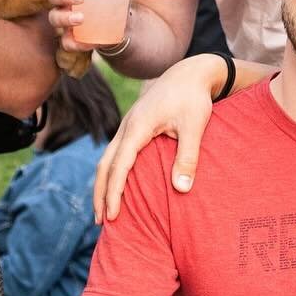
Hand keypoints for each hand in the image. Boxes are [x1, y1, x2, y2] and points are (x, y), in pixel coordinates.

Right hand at [46, 0, 141, 42]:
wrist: (117, 27)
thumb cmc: (112, 3)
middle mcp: (64, 1)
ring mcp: (64, 19)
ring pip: (54, 17)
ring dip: (65, 18)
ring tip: (81, 18)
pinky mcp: (70, 38)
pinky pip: (66, 42)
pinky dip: (75, 44)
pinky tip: (88, 44)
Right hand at [93, 54, 223, 221]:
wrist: (189, 73)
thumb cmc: (193, 99)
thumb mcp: (194, 126)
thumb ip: (188, 157)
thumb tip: (181, 189)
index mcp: (137, 127)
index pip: (119, 166)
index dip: (113, 192)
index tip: (112, 216)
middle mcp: (126, 127)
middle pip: (104, 165)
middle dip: (100, 194)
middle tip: (101, 222)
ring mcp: (127, 126)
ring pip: (106, 159)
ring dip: (103, 185)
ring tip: (103, 210)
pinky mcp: (132, 127)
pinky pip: (115, 153)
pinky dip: (111, 173)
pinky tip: (116, 187)